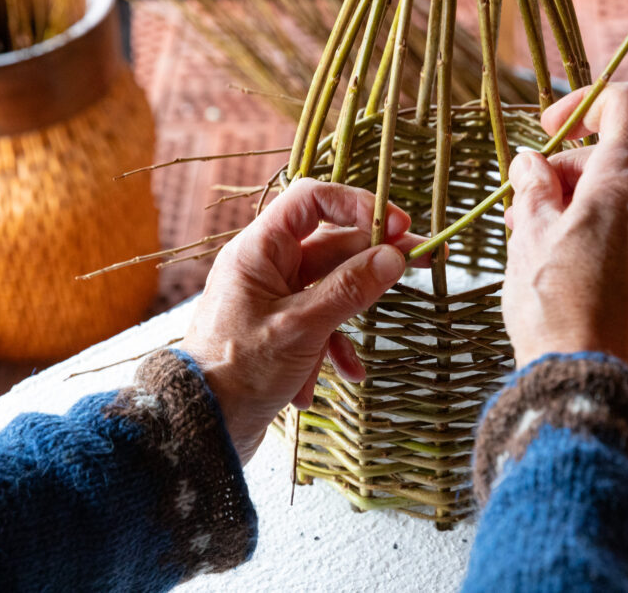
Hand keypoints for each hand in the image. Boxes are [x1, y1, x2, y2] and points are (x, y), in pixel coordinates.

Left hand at [182, 178, 429, 463]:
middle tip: (427, 259)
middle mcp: (266, 267)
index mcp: (259, 251)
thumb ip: (350, 289)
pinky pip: (319, 323)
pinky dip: (334, 346)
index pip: (312, 200)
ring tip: (378, 335)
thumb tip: (394, 256)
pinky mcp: (280, 330)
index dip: (357, 205)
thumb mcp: (301, 328)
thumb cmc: (238, 372)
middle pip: (331, 244)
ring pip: (330, 288)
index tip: (398, 225)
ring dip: (353, 313)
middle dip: (375, 258)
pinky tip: (345, 375)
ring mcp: (273, 298)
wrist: (200, 428)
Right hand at [503, 83, 627, 373]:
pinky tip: (566, 268)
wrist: (588, 383)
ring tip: (537, 243)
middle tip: (523, 208)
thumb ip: (532, 187)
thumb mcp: (527, 235)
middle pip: (617, 156)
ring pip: (624, 196)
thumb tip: (532, 164)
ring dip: (581, 203)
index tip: (551, 130)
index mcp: (627, 184)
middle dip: (568, 171)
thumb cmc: (553, 307)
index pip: (627, 104)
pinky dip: (601, 231)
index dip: (585, 103)